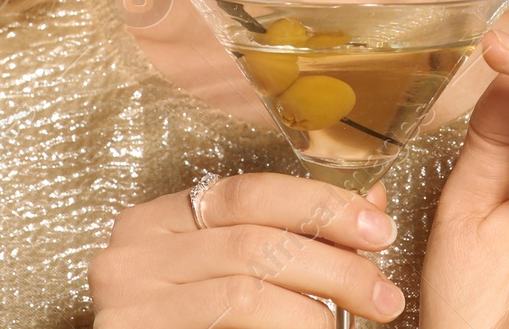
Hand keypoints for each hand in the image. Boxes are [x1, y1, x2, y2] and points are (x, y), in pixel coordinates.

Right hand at [89, 172, 406, 326]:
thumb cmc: (196, 326)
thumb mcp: (233, 271)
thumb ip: (288, 235)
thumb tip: (370, 202)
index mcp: (156, 220)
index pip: (250, 192)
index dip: (321, 205)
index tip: (379, 227)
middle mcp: (131, 253)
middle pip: (254, 241)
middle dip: (333, 264)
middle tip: (383, 293)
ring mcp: (126, 301)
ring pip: (246, 290)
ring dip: (316, 308)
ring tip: (354, 323)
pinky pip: (229, 325)